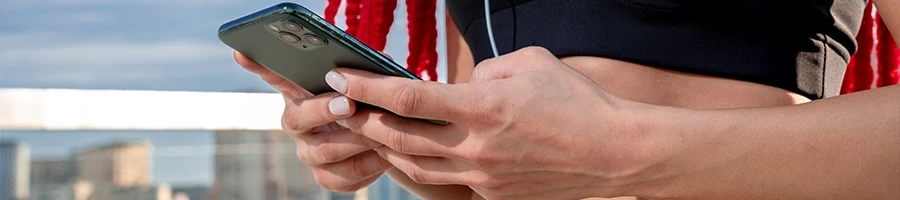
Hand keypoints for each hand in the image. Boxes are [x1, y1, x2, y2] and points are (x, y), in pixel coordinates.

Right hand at [233, 51, 391, 191]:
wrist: (387, 140)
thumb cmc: (370, 101)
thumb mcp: (368, 80)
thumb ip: (367, 68)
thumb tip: (380, 61)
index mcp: (301, 93)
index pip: (275, 75)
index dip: (258, 65)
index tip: (242, 51)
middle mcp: (297, 123)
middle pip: (296, 118)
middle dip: (323, 110)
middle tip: (347, 103)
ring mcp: (309, 153)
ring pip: (323, 151)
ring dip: (353, 139)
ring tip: (378, 131)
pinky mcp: (328, 178)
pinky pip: (344, 175)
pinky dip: (368, 164)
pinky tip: (384, 153)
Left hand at [328, 47, 661, 198]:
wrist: (615, 153)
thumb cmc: (577, 102)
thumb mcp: (531, 63)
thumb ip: (487, 70)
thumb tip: (461, 84)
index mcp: (482, 106)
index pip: (406, 97)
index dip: (366, 86)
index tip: (341, 76)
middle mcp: (475, 146)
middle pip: (398, 137)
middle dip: (365, 120)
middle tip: (347, 106)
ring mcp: (482, 176)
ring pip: (415, 166)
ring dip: (387, 147)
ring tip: (374, 129)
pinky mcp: (492, 196)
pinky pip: (448, 180)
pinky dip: (427, 165)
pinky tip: (423, 152)